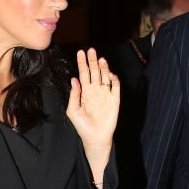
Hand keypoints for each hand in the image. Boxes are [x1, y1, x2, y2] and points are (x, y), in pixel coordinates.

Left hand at [66, 48, 119, 180]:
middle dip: (92, 61)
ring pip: (105, 77)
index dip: (82, 63)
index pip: (84, 74)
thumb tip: (74, 79)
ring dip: (104, 68)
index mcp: (85, 92)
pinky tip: (110, 74)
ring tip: (100, 59)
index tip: (80, 52)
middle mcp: (95, 91)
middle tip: (91, 50)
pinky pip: (115, 87)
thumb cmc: (82, 126)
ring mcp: (105, 95)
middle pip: (94, 72)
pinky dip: (114, 80)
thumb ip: (73, 95)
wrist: (94, 138)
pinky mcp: (114, 100)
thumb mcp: (73, 111)